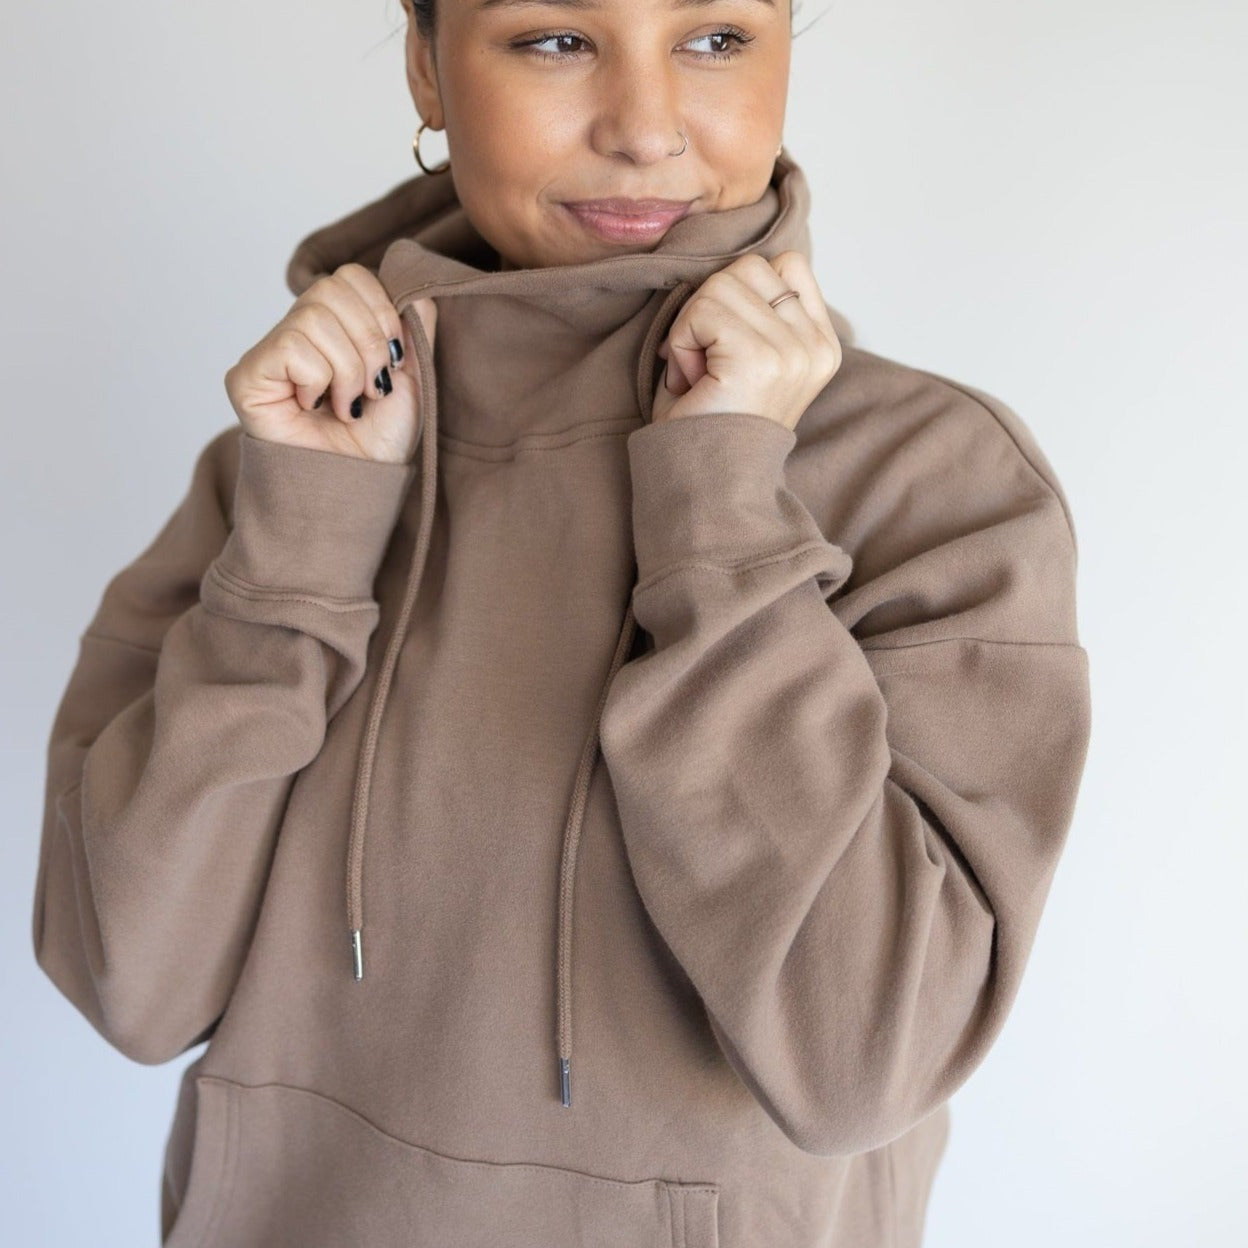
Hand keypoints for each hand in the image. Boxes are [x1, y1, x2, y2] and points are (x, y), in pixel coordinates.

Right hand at [224, 263, 437, 464]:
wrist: (357, 487)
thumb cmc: (379, 440)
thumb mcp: (413, 376)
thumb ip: (415, 325)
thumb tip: (413, 281)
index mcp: (335, 324)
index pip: (353, 276)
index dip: (382, 312)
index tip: (393, 360)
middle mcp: (298, 329)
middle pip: (334, 288)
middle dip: (368, 344)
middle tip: (371, 389)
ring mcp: (270, 350)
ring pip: (314, 318)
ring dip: (346, 370)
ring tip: (346, 404)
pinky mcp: (247, 374)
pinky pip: (292, 347)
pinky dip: (318, 382)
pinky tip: (314, 409)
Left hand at [651, 251, 841, 430]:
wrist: (705, 486)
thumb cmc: (711, 425)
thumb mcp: (747, 358)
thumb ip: (754, 310)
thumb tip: (726, 267)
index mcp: (822, 346)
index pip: (787, 264)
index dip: (742, 293)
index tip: (727, 347)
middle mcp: (816, 348)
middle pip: (748, 268)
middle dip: (710, 309)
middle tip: (706, 366)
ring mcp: (793, 352)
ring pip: (721, 284)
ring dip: (692, 328)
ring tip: (700, 376)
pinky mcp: (760, 357)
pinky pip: (702, 311)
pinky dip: (682, 343)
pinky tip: (692, 382)